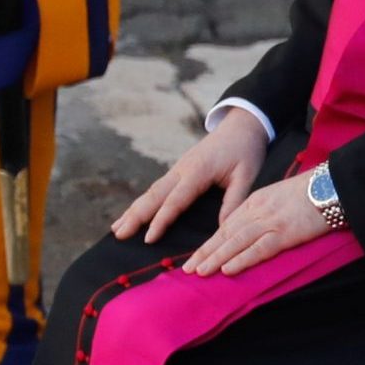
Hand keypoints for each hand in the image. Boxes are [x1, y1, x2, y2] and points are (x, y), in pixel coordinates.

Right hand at [113, 110, 268, 242]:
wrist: (241, 126)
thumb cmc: (245, 151)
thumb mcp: (247, 175)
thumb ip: (234, 201)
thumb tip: (223, 230)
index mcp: (197, 171)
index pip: (175, 200)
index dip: (160, 220)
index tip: (148, 238)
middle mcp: (181, 169)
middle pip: (154, 195)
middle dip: (135, 216)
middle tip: (119, 235)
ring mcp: (177, 169)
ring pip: (151, 191)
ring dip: (134, 210)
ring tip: (117, 228)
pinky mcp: (178, 170)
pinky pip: (157, 189)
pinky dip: (143, 203)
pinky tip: (133, 214)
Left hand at [182, 170, 329, 276]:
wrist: (332, 185)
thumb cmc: (312, 193)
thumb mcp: (280, 197)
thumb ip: (264, 212)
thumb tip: (252, 232)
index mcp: (256, 201)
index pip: (227, 225)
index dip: (210, 243)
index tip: (197, 256)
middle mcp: (258, 211)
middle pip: (225, 234)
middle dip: (205, 252)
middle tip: (187, 269)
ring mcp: (271, 222)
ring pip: (236, 241)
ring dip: (215, 258)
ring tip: (199, 272)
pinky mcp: (285, 233)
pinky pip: (259, 249)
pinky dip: (241, 259)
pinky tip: (227, 269)